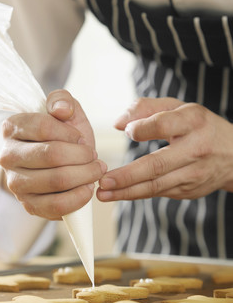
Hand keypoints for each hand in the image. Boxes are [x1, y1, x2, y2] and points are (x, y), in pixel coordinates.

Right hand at [0, 89, 106, 219]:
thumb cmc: (64, 138)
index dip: (70, 134)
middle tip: (95, 157)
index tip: (80, 139)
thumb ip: (62, 100)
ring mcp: (16, 184)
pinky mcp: (29, 205)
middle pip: (53, 155)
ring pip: (57, 180)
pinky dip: (80, 197)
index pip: (43, 127)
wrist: (63, 166)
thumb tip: (61, 110)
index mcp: (12, 128)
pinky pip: (57, 205)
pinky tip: (87, 188)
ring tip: (95, 171)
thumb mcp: (66, 112)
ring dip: (86, 175)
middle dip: (83, 156)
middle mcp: (8, 156)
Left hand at [97, 97, 232, 201]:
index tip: (127, 132)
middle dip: (127, 176)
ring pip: (156, 185)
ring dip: (126, 192)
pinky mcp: (188, 190)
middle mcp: (195, 149)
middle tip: (102, 181)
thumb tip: (118, 124)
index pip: (164, 125)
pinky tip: (118, 194)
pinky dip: (136, 194)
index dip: (142, 129)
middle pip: (157, 165)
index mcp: (193, 122)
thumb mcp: (180, 108)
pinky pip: (158, 192)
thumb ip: (147, 108)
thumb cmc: (199, 127)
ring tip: (102, 194)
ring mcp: (193, 174)